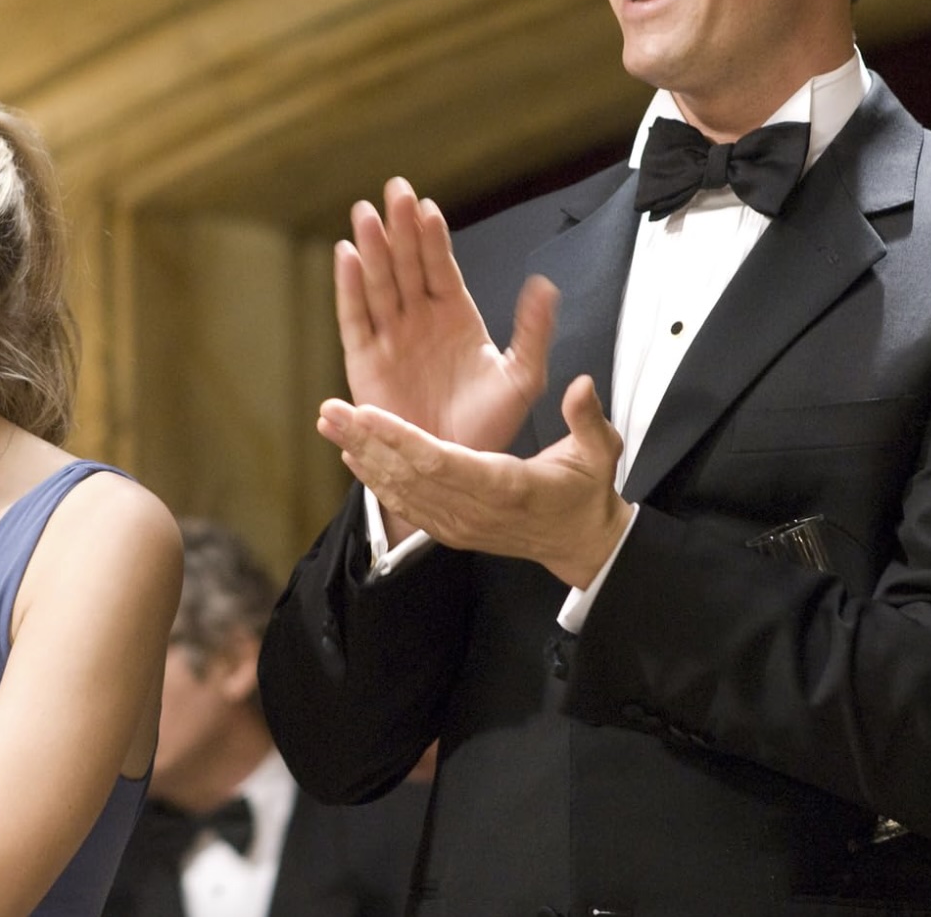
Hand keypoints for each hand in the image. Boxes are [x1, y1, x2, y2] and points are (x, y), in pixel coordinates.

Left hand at [320, 375, 629, 587]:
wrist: (580, 544)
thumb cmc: (586, 493)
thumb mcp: (600, 452)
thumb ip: (588, 419)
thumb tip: (580, 385)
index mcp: (506, 486)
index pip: (442, 462)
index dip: (401, 439)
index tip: (368, 414)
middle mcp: (474, 511)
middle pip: (408, 475)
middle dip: (365, 441)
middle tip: (330, 411)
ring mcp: (458, 526)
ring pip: (399, 491)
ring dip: (361, 457)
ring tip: (330, 424)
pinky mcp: (450, 532)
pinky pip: (405, 506)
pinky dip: (376, 481)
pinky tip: (353, 457)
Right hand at [336, 177, 558, 452]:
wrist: (455, 472)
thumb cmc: (487, 428)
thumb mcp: (522, 378)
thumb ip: (533, 332)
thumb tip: (544, 285)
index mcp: (455, 317)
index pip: (441, 267)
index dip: (433, 237)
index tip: (428, 206)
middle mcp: (419, 320)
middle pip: (406, 264)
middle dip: (400, 228)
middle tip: (395, 190)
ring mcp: (391, 338)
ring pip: (379, 283)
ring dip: (372, 248)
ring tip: (366, 214)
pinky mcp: (365, 362)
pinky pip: (355, 319)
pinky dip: (349, 288)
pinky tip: (346, 256)